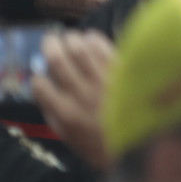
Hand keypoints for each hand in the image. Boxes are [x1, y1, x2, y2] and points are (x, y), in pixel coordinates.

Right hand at [35, 31, 113, 170]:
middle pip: (58, 61)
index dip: (38, 77)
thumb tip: (44, 90)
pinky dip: (94, 39)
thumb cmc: (102, 144)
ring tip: (70, 37)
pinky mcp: (123, 72)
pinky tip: (91, 38)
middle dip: (50, 46)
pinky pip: (104, 48)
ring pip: (80, 50)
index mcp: (65, 112)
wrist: (142, 143)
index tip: (41, 73)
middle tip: (51, 39)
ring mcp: (103, 81)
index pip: (40, 85)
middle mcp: (81, 93)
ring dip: (71, 39)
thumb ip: (54, 114)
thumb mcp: (70, 137)